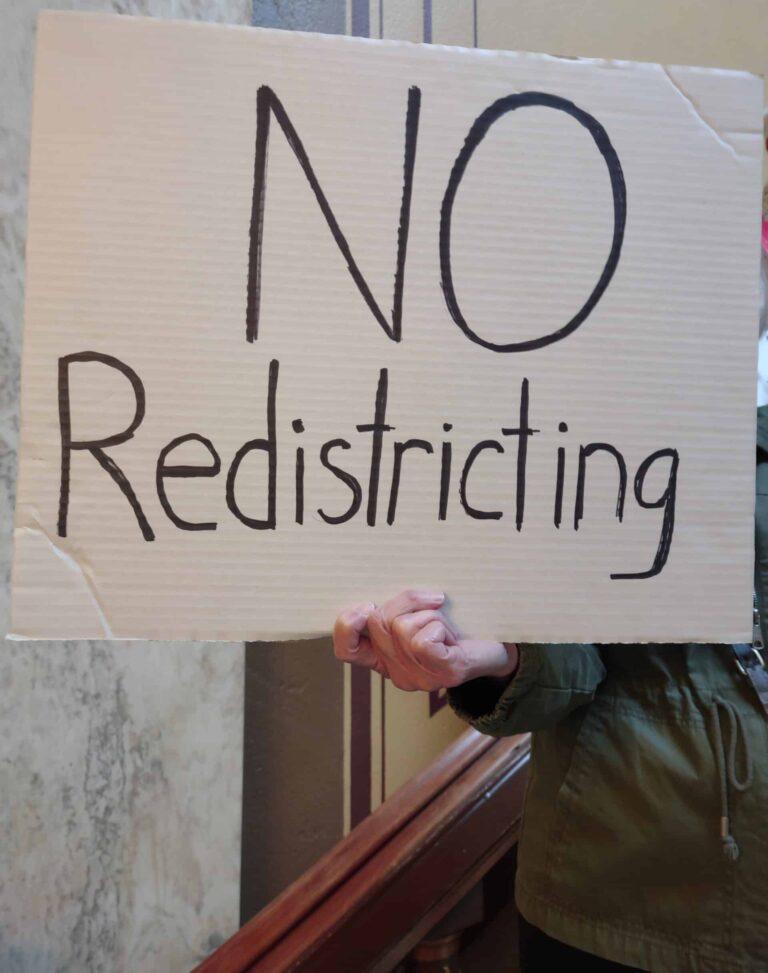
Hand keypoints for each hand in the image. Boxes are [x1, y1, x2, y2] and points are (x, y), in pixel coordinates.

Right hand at [333, 589, 518, 692]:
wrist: (499, 648)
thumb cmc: (458, 625)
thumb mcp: (418, 612)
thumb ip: (395, 607)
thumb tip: (376, 592)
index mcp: (385, 658)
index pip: (346, 650)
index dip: (346, 625)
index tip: (367, 605)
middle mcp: (398, 672)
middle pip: (378, 623)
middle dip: (405, 601)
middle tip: (431, 602)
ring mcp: (420, 677)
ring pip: (402, 628)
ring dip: (427, 613)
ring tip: (445, 622)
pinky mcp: (444, 673)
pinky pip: (422, 642)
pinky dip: (436, 625)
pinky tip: (450, 632)